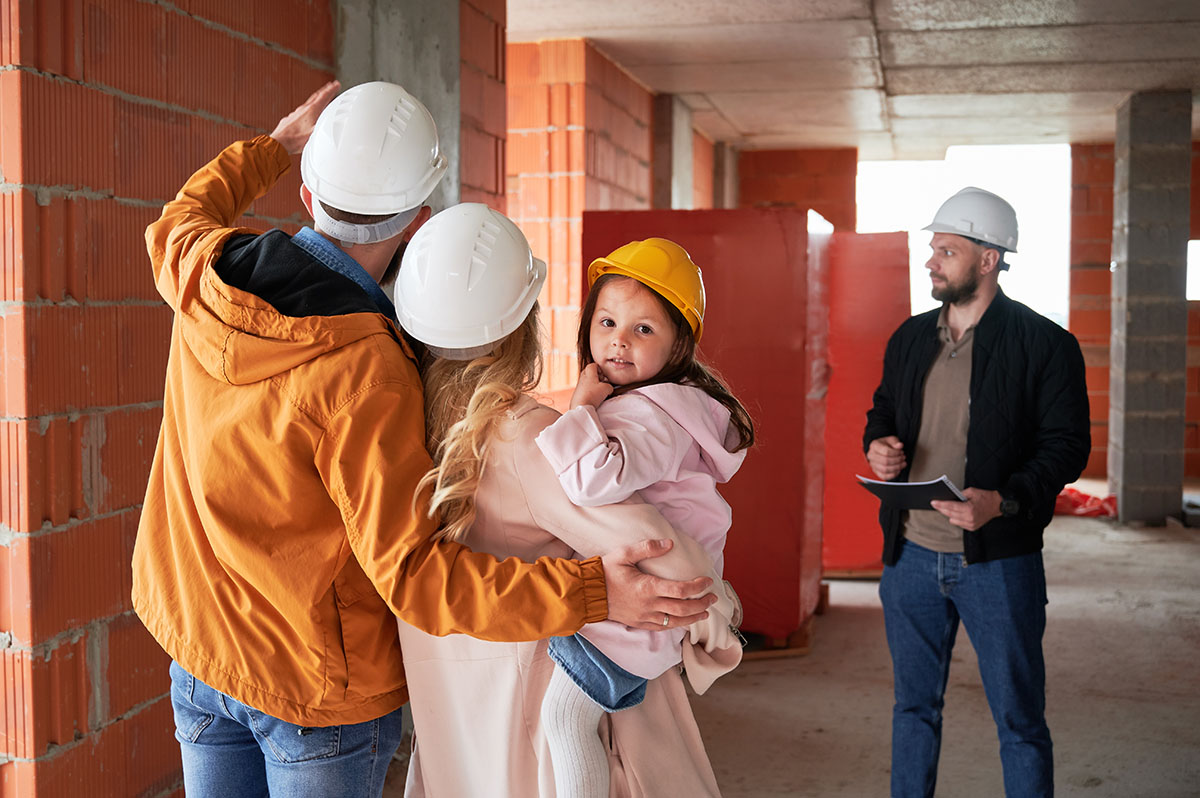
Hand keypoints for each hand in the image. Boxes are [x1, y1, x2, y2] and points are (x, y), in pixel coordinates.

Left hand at [270, 81, 340, 154]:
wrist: (279, 142)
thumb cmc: (296, 140)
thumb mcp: (317, 133)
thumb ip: (326, 126)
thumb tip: (334, 122)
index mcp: (312, 110)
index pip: (324, 96)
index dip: (331, 90)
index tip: (336, 84)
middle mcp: (303, 109)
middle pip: (316, 97)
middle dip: (324, 91)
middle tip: (329, 86)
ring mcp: (296, 113)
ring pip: (308, 103)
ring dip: (316, 100)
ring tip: (320, 99)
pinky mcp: (290, 119)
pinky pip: (301, 111)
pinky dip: (307, 109)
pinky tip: (307, 114)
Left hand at [569, 363, 612, 409]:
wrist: (581, 407)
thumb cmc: (593, 396)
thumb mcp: (607, 389)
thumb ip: (609, 386)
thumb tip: (608, 388)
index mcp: (589, 375)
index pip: (592, 365)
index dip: (599, 368)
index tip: (603, 374)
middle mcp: (582, 379)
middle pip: (588, 372)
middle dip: (596, 375)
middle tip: (602, 381)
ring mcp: (578, 387)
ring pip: (586, 381)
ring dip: (593, 384)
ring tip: (599, 391)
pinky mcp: (577, 395)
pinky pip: (583, 390)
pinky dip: (589, 391)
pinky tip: (593, 398)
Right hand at [601, 539, 715, 630]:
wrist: (586, 593)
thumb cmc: (604, 572)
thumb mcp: (624, 554)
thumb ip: (647, 548)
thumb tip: (669, 544)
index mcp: (647, 588)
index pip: (681, 590)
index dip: (698, 587)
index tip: (707, 581)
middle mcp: (649, 605)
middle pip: (683, 609)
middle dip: (701, 604)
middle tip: (712, 598)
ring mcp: (644, 617)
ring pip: (675, 622)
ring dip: (692, 617)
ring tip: (704, 612)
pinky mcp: (638, 623)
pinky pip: (662, 628)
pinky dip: (676, 625)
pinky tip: (682, 621)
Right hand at [867, 435, 905, 479]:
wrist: (881, 449)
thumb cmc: (887, 444)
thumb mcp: (891, 439)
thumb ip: (895, 442)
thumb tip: (900, 445)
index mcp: (874, 445)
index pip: (886, 452)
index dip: (896, 453)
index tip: (901, 452)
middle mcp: (871, 455)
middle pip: (885, 461)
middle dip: (898, 460)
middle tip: (903, 458)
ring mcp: (872, 464)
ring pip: (885, 469)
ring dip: (897, 467)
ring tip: (903, 463)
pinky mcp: (876, 471)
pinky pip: (884, 476)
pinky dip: (893, 474)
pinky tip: (898, 470)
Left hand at [931, 488, 1001, 530]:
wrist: (997, 505)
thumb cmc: (985, 497)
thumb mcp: (971, 491)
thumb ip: (959, 494)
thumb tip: (949, 497)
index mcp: (969, 509)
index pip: (950, 507)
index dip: (940, 504)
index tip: (933, 502)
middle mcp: (969, 518)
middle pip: (949, 514)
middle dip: (941, 509)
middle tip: (935, 504)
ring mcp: (971, 524)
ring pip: (952, 520)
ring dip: (949, 514)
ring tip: (949, 508)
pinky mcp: (972, 527)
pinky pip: (958, 523)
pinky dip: (956, 518)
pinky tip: (958, 513)